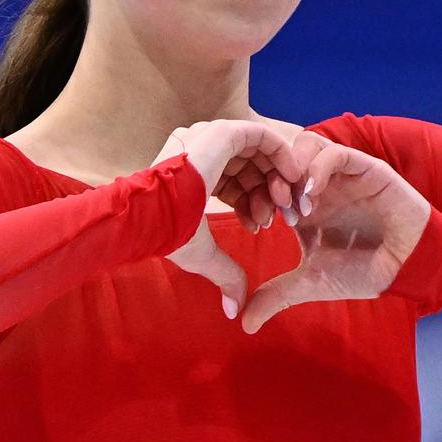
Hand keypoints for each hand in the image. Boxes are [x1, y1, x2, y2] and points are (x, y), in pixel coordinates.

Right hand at [157, 119, 307, 317]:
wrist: (152, 214)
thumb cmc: (166, 232)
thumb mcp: (201, 253)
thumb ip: (223, 272)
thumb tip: (233, 309)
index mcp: (190, 172)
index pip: (232, 181)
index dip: (253, 203)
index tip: (264, 226)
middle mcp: (198, 148)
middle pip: (248, 167)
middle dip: (268, 193)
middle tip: (283, 218)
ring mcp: (209, 136)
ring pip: (257, 152)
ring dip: (276, 179)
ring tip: (283, 207)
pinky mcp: (222, 132)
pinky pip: (262, 136)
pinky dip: (280, 156)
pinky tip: (289, 181)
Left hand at [239, 132, 431, 333]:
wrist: (406, 267)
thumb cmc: (364, 271)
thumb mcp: (311, 282)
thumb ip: (276, 296)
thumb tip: (244, 323)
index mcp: (303, 205)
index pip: (267, 182)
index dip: (256, 197)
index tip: (259, 224)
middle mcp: (320, 185)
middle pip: (282, 158)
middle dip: (270, 179)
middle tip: (274, 209)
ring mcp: (341, 175)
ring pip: (307, 145)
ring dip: (294, 169)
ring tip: (296, 201)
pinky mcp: (365, 168)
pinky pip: (336, 152)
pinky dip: (318, 167)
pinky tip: (312, 194)